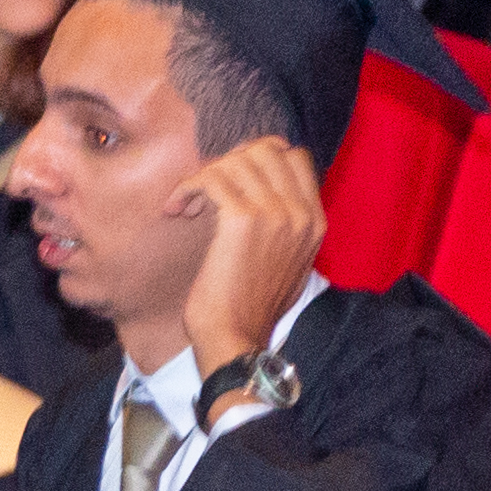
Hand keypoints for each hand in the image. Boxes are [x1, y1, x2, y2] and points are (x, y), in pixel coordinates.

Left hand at [172, 134, 326, 385]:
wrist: (236, 340)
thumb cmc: (249, 308)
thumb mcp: (284, 263)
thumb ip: (282, 224)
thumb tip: (255, 190)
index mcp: (314, 221)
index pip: (295, 157)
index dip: (257, 158)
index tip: (229, 183)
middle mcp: (301, 212)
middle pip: (266, 149)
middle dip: (227, 162)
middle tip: (204, 191)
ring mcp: (275, 213)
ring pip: (236, 160)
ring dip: (204, 176)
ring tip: (187, 206)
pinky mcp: (243, 220)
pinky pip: (212, 178)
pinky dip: (187, 188)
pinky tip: (176, 210)